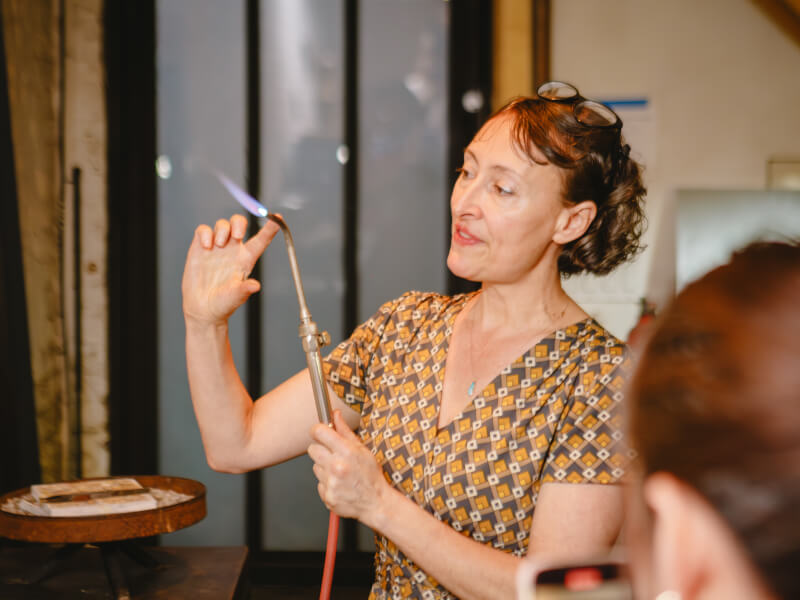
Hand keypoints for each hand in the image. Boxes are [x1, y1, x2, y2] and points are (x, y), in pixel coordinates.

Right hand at [182, 214, 279, 326]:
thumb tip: (255, 286)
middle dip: (239, 223)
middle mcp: (233, 250)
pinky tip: (206, 246)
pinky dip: (205, 233)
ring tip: (218, 245)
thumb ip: (244, 290)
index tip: (278, 218)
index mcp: (246, 259)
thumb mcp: (236, 297)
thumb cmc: (223, 304)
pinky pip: (203, 230)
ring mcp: (217, 247)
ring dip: (222, 229)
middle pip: (239, 224)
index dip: (270, 228)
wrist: (202, 308)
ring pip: (222, 224)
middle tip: (236, 236)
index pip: (261, 240)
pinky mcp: (200, 248)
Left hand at [308, 411, 388, 525]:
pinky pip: (318, 483)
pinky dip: (326, 483)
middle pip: (312, 449)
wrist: (376, 502)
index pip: (319, 432)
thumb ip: (345, 430)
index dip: (317, 430)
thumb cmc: (371, 475)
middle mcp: (337, 466)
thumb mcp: (362, 449)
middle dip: (320, 450)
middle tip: (333, 455)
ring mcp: (331, 483)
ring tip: (339, 472)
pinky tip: (339, 484)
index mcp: (346, 451)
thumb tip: (335, 414)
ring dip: (324, 468)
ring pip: (315, 467)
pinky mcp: (327, 496)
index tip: (319, 433)